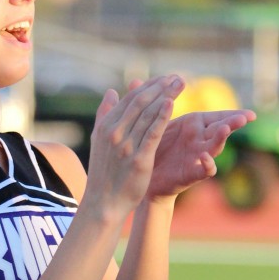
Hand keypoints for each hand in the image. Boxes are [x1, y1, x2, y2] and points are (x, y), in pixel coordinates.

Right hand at [83, 75, 184, 218]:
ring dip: (165, 96)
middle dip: (160, 87)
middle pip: (140, 103)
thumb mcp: (99, 140)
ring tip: (179, 84)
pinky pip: (152, 133)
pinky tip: (171, 104)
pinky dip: (161, 117)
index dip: (148, 87)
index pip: (130, 99)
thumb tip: (111, 91)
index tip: (164, 78)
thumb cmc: (104, 172)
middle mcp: (114, 132)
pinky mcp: (138, 159)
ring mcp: (126, 145)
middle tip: (177, 77)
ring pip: (147, 114)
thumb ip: (105, 114)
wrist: (103, 202)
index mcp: (106, 126)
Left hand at [146, 108, 255, 198]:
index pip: (218, 116)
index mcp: (194, 125)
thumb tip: (134, 80)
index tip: (253, 113)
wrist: (142, 176)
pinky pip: (203, 170)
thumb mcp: (152, 123)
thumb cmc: (152, 147)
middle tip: (246, 117)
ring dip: (221, 139)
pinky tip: (204, 158)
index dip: (234, 114)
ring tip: (225, 129)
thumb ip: (149, 102)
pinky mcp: (190, 173)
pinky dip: (206, 164)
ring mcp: (196, 156)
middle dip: (233, 123)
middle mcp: (199, 140)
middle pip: (221, 129)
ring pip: (214, 147)